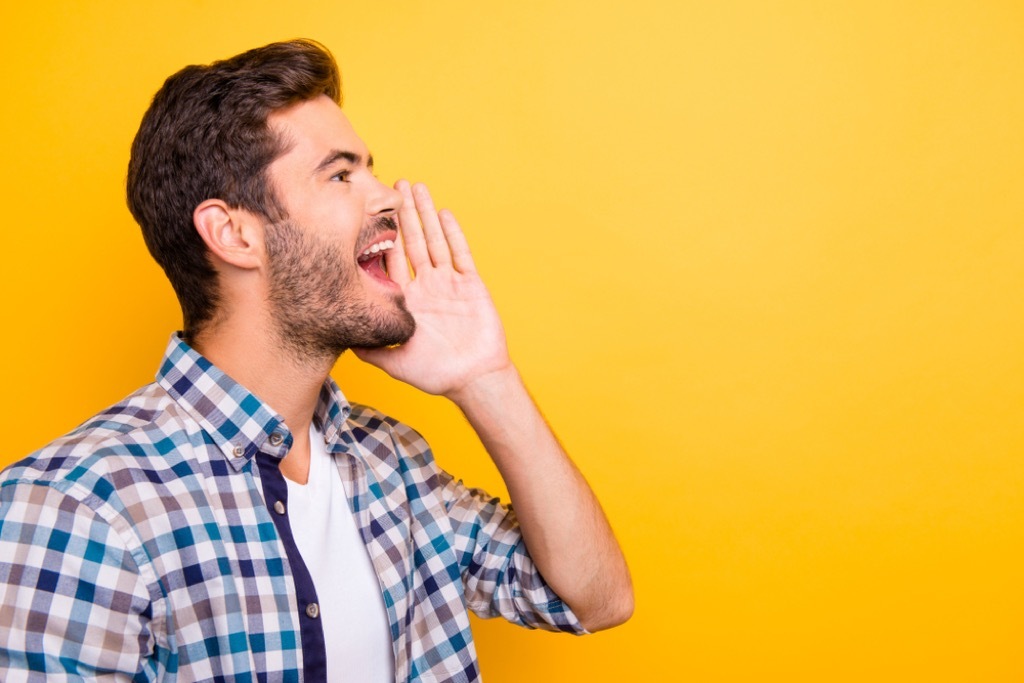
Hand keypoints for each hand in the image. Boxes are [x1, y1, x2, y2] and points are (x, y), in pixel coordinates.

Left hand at [353, 181, 513, 400]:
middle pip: (412, 242)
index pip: (391, 261)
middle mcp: (426, 287)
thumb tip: (340, 338)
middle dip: (402, 214)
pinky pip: (460, 253)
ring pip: (434, 240)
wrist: (474, 380)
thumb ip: (369, 349)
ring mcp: (449, 284)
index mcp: (408, 300)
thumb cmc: (437, 375)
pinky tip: (444, 213)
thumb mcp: (394, 362)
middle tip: (392, 184)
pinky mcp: (470, 285)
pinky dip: (453, 233)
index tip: (368, 212)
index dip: (381, 236)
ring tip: (416, 187)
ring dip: (425, 214)